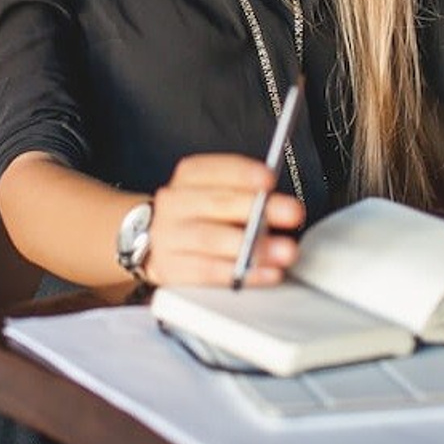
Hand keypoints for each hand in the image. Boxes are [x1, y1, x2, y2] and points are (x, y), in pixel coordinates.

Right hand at [144, 153, 304, 287]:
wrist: (151, 240)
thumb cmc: (197, 214)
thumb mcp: (214, 192)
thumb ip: (243, 191)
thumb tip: (277, 200)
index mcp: (189, 176)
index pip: (215, 169)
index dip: (244, 173)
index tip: (270, 179)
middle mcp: (175, 202)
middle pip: (216, 203)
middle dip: (258, 208)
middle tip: (291, 212)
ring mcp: (168, 236)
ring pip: (210, 238)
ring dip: (252, 245)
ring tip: (284, 250)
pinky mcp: (169, 268)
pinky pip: (207, 271)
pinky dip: (239, 273)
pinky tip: (266, 273)